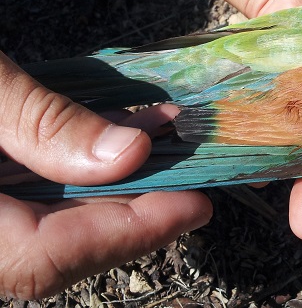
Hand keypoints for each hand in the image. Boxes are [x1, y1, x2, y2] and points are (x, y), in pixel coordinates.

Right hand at [0, 53, 211, 298]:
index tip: (197, 207)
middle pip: (48, 253)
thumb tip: (131, 153)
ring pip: (39, 229)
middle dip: (129, 218)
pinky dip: (73, 172)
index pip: (41, 260)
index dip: (127, 236)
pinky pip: (22, 198)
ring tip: (167, 156)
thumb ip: (39, 123)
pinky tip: (116, 136)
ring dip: (109, 193)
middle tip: (193, 186)